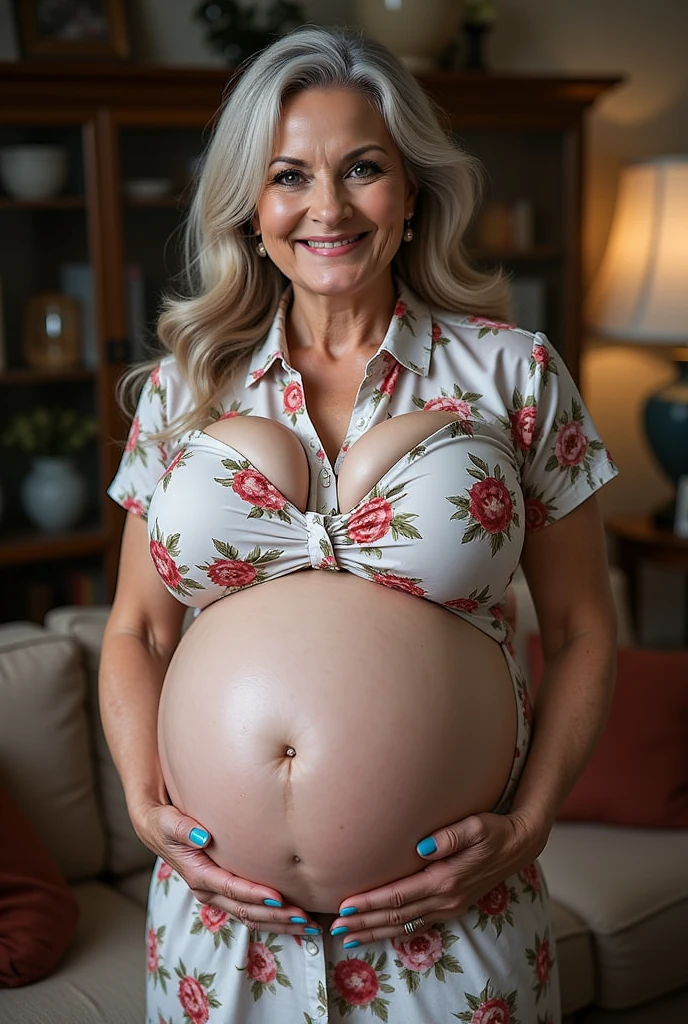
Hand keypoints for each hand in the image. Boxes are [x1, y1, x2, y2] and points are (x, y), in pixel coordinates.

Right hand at [135, 800, 320, 935]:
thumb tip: (202, 836)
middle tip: (303, 918)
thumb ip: (181, 828)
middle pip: (246, 910)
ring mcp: (218, 895)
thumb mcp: (168, 822)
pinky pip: (251, 911)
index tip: (278, 897)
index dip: (254, 894)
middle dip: (275, 917)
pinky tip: (295, 919)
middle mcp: (209, 891)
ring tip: (307, 926)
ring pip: (252, 917)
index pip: (231, 888)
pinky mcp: (226, 893)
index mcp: (199, 875)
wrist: (159, 831)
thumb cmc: (166, 823)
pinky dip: (273, 917)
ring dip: (279, 923)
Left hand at [328, 811, 541, 945]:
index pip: (400, 895)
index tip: (345, 907)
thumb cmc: (494, 830)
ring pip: (404, 926)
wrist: (519, 844)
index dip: (371, 902)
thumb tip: (420, 846)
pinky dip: (394, 932)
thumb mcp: (475, 825)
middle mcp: (445, 899)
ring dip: (375, 933)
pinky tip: (379, 934)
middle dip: (364, 924)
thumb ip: (449, 835)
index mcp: (446, 880)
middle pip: (396, 916)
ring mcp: (449, 907)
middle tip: (335, 929)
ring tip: (349, 939)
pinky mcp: (451, 907)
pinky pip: (417, 926)